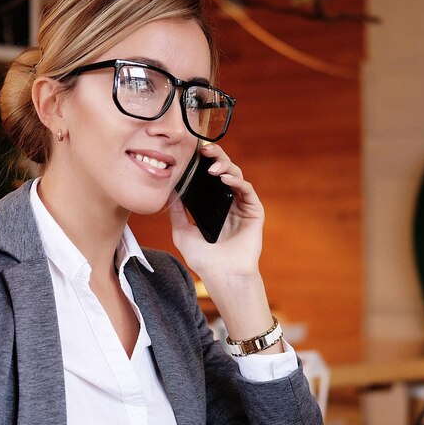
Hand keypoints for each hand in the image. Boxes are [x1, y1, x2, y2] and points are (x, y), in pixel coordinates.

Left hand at [168, 143, 263, 278]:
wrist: (222, 275)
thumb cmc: (204, 260)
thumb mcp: (182, 232)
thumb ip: (177, 211)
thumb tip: (169, 191)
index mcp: (213, 206)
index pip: (209, 177)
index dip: (203, 162)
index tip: (192, 152)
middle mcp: (229, 203)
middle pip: (224, 170)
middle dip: (216, 156)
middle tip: (204, 149)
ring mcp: (242, 207)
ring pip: (237, 176)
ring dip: (225, 166)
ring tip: (212, 168)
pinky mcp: (254, 212)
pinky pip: (247, 190)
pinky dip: (237, 181)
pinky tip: (225, 178)